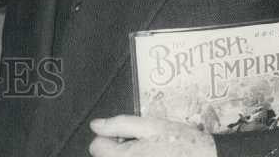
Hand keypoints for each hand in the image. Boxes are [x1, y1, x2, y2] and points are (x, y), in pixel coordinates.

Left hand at [89, 115, 216, 156]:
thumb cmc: (183, 144)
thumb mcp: (151, 125)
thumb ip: (119, 124)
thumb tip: (96, 125)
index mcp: (125, 156)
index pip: (96, 147)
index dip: (109, 137)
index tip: (124, 135)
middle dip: (119, 148)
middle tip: (142, 144)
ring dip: (130, 156)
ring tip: (151, 152)